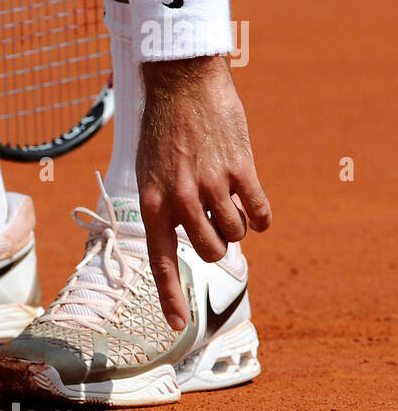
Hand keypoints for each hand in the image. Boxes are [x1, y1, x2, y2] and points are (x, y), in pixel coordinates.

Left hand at [138, 56, 271, 329]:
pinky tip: (255, 206)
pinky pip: (259, 212)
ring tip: (226, 199)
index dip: (169, 295)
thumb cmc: (163, 132)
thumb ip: (166, 209)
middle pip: (210, 250)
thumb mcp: (149, 174)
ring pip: (236, 233)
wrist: (181, 86)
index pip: (161, 261)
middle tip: (214, 220)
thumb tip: (188, 241)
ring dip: (236, 223)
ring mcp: (211, 185)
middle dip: (217, 241)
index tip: (176, 324)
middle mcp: (179, 200)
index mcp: (152, 204)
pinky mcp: (239, 169)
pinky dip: (261, 215)